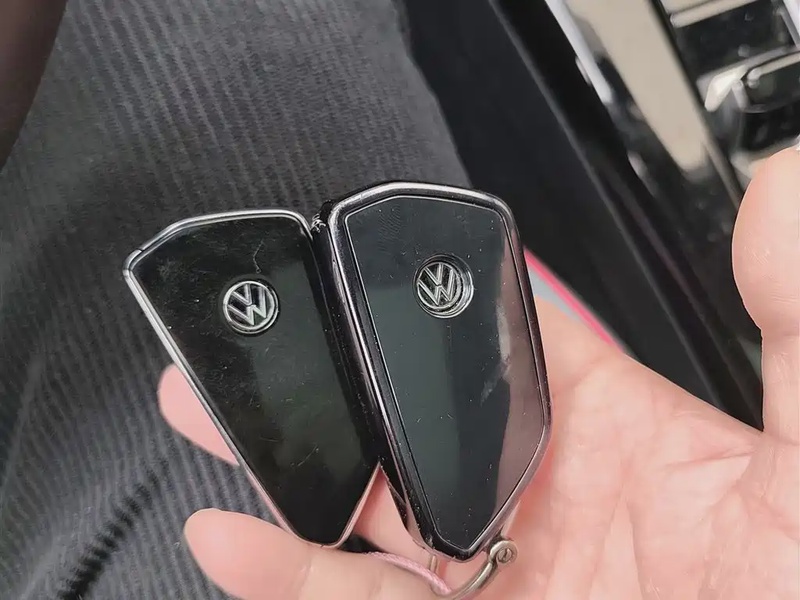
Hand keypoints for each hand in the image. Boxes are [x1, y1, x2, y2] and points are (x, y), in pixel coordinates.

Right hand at [158, 149, 798, 599]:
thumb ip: (792, 328)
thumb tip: (782, 197)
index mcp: (623, 441)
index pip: (511, 353)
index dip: (439, 312)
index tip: (370, 272)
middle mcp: (552, 510)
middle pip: (414, 430)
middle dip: (332, 383)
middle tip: (266, 335)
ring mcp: (506, 584)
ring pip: (373, 518)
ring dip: (293, 467)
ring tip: (219, 415)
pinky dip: (295, 577)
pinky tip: (237, 538)